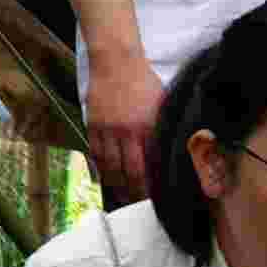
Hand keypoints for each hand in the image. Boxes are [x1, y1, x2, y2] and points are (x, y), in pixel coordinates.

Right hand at [85, 52, 165, 200]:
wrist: (116, 61)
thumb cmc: (144, 81)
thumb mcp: (162, 104)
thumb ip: (164, 129)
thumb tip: (174, 151)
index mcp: (145, 127)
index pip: (147, 166)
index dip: (149, 186)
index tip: (155, 199)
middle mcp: (124, 131)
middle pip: (126, 171)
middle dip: (132, 192)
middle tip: (137, 206)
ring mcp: (105, 129)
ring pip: (108, 165)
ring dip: (115, 184)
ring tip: (121, 197)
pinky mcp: (92, 124)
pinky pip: (94, 152)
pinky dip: (100, 168)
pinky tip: (105, 178)